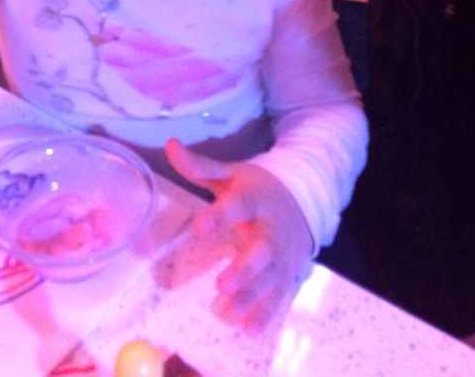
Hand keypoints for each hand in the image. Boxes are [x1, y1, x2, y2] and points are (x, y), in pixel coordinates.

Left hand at [165, 138, 313, 330]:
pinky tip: (249, 330)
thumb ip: (200, 166)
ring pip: (272, 277)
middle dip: (245, 268)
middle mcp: (272, 228)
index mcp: (255, 198)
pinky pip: (280, 294)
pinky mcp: (288, 272)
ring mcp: (283, 253)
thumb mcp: (231, 174)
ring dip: (253, 296)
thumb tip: (170, 145)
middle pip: (263, 249)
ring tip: (231, 311)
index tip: (198, 227)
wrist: (304, 198)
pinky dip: (267, 313)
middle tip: (222, 285)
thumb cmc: (256, 187)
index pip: (238, 205)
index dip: (219, 216)